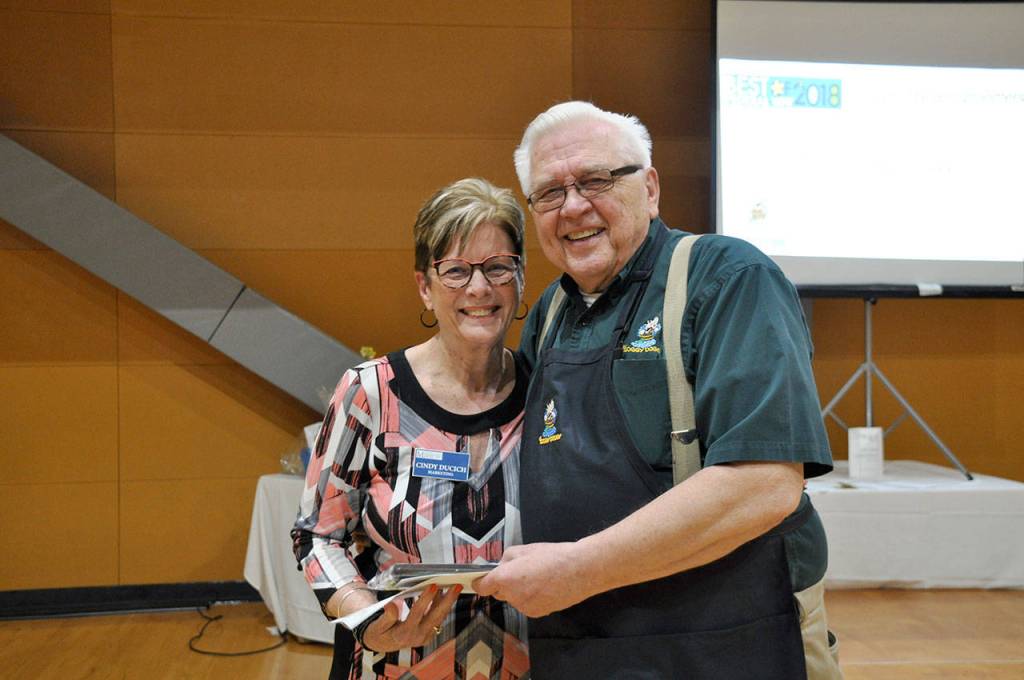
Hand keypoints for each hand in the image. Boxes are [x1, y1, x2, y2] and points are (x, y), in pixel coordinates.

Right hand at [361, 584, 461, 651]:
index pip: (417, 614)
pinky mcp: (428, 635)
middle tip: (456, 586)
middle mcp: (417, 636)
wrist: (383, 645)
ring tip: (455, 587)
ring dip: (448, 602)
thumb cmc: (379, 632)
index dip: (425, 599)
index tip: (432, 585)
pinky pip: (438, 618)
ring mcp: (425, 636)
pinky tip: (444, 593)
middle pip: (435, 616)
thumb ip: (386, 617)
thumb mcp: (377, 626)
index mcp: (404, 634)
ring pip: (439, 617)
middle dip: (447, 600)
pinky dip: (442, 605)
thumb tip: (392, 604)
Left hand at [474, 543, 593, 617]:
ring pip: (514, 599)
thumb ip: (506, 558)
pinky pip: (527, 605)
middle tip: (520, 571)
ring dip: (519, 591)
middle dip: (504, 584)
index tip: (479, 580)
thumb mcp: (524, 549)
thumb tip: (501, 565)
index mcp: (505, 578)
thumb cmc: (552, 556)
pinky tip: (545, 587)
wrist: (579, 571)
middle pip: (498, 593)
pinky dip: (531, 598)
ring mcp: (524, 607)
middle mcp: (512, 596)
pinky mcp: (537, 613)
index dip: (479, 582)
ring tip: (538, 577)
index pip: (482, 587)